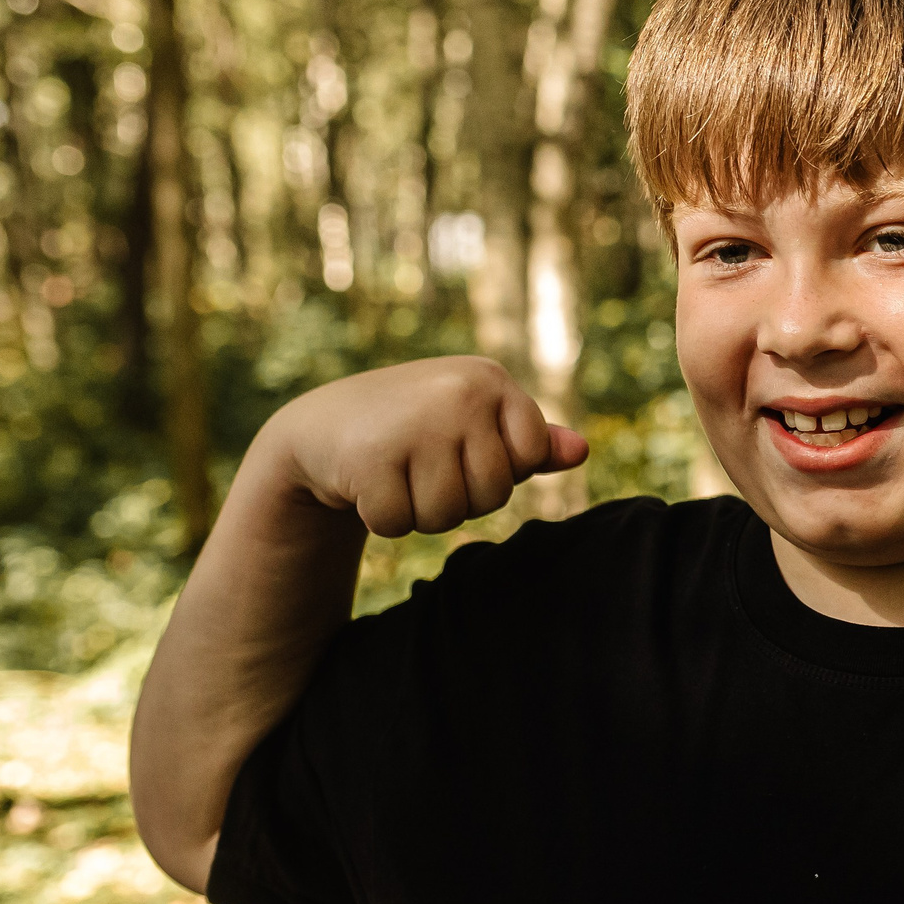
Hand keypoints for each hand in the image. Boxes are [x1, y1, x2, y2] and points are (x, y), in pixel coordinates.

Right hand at [265, 356, 588, 537]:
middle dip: (459, 497)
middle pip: (492, 494)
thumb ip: (531, 440)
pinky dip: (383, 517)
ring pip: (447, 515)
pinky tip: (366, 482)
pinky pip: (399, 523)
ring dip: (420, 511)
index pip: (531, 456)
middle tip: (422, 465)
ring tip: (397, 472)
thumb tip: (581, 451)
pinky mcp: (371, 458)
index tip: (463, 447)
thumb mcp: (474, 423)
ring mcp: (415, 423)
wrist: (322, 427)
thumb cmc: (415, 427)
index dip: (497, 468)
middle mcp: (457, 392)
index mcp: (490, 380)